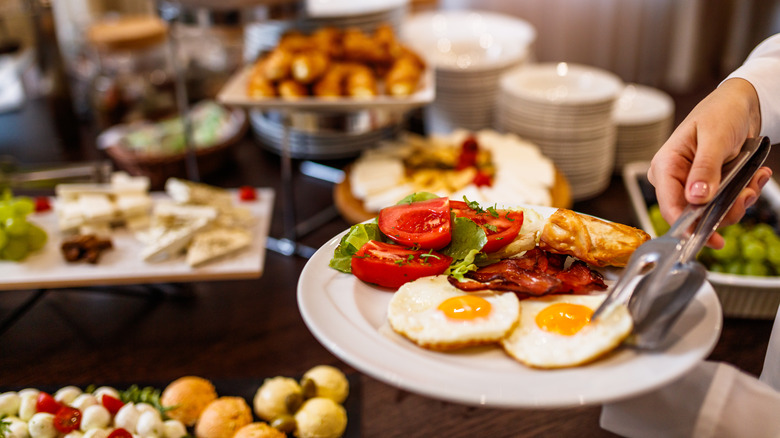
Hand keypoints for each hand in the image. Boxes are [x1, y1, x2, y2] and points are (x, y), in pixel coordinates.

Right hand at [647, 78, 771, 247]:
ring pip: (712, 213)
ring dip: (739, 202)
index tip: (711, 238)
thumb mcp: (714, 138)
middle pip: (693, 215)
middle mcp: (674, 180)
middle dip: (724, 210)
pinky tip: (755, 177)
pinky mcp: (708, 187)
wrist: (740, 104)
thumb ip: (705, 169)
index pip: (670, 206)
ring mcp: (691, 185)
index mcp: (665, 167)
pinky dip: (744, 194)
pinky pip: (724, 203)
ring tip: (754, 180)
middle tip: (746, 194)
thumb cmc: (721, 112)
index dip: (688, 226)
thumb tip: (696, 198)